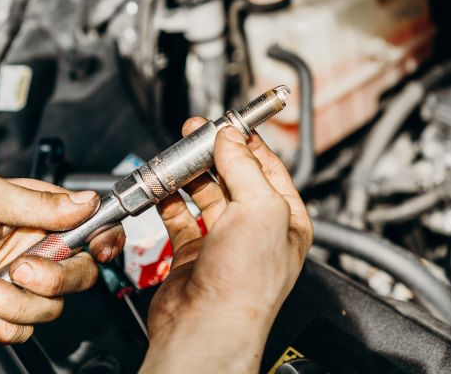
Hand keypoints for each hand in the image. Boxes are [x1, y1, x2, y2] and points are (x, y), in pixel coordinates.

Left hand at [0, 174, 123, 342]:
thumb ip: (39, 201)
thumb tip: (88, 201)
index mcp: (38, 214)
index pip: (92, 224)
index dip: (105, 238)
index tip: (99, 250)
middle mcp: (36, 247)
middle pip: (81, 272)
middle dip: (55, 277)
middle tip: (22, 269)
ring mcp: (19, 281)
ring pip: (52, 305)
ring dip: (16, 303)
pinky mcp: (1, 310)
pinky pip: (25, 328)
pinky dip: (3, 325)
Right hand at [141, 119, 312, 373]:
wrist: (207, 328)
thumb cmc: (247, 283)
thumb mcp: (260, 208)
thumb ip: (244, 166)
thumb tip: (231, 138)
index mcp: (287, 219)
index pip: (269, 168)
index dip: (248, 142)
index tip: (229, 122)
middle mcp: (257, 229)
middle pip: (235, 176)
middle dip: (215, 152)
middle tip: (196, 132)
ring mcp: (224, 241)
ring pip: (206, 194)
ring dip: (190, 172)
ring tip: (177, 155)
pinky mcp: (194, 253)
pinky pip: (180, 216)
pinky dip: (170, 198)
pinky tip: (164, 185)